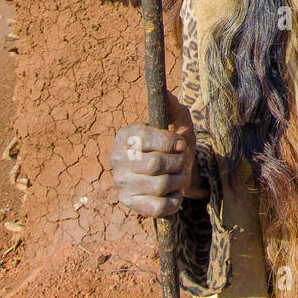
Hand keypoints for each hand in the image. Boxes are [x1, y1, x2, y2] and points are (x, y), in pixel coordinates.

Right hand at [110, 93, 206, 216]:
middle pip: (156, 165)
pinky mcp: (129, 203)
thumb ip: (171, 103)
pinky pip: (157, 208)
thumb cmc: (176, 140)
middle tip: (181, 162)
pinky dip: (173, 200)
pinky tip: (173, 192)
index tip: (180, 144)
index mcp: (125, 135)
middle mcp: (116, 159)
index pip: (147, 139)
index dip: (170, 143)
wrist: (178, 170)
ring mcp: (121, 183)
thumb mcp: (177, 119)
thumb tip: (163, 90)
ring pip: (160, 186)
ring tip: (178, 175)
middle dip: (178, 163)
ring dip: (179, 181)